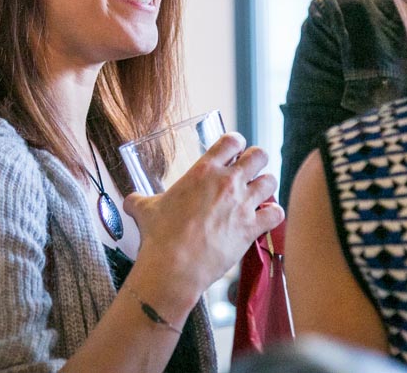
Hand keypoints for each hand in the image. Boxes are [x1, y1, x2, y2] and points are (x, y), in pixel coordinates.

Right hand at [123, 132, 283, 297]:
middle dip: (257, 161)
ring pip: (271, 181)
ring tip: (259, 194)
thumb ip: (140, 200)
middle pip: (259, 155)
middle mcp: (227, 182)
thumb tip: (130, 200)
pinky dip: (273, 215)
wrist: (173, 266)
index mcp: (203, 170)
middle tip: (250, 172)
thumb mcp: (145, 210)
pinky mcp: (251, 228)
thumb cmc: (159, 236)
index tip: (234, 151)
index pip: (231, 141)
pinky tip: (265, 218)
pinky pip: (276, 213)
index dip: (236, 144)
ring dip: (266, 186)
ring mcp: (242, 204)